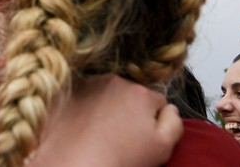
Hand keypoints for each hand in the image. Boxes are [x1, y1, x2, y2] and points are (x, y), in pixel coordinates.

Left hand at [32, 75, 182, 166]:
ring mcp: (87, 84)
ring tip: (99, 133)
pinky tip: (81, 127)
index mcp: (140, 92)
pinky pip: (80, 95)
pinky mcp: (65, 91)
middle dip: (127, 109)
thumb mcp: (162, 148)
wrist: (76, 163)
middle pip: (128, 93)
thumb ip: (174, 123)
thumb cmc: (119, 159)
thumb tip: (171, 109)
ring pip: (104, 92)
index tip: (141, 134)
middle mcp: (113, 81)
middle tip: (119, 135)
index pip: (156, 100)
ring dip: (104, 106)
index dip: (152, 119)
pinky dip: (82, 107)